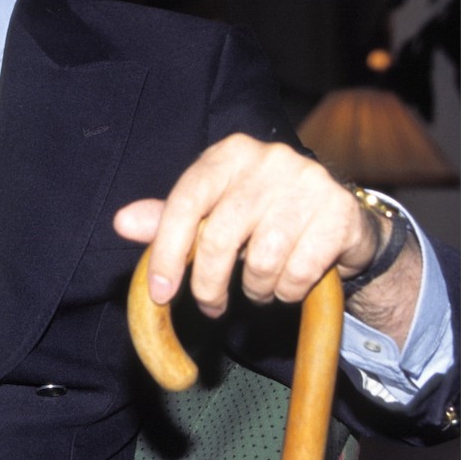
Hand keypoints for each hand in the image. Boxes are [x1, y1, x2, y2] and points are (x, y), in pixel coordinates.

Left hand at [113, 134, 420, 344]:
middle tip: (210, 306)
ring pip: (261, 260)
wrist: (339, 221)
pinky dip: (287, 291)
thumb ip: (169, 219)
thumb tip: (121, 223)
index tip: (160, 292)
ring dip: (254, 289)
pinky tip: (289, 283)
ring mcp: (308, 182)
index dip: (167, 251)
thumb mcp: (213, 213)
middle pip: (219, 237)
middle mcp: (268, 159)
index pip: (185, 203)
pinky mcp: (339, 213)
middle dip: (208, 284)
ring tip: (258, 287)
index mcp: (229, 153)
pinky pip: (298, 272)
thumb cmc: (262, 216)